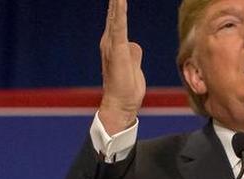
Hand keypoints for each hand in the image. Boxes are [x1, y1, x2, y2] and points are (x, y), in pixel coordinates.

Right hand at [99, 0, 145, 134]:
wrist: (120, 105)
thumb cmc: (126, 89)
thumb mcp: (133, 66)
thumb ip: (133, 53)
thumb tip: (132, 45)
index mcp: (114, 44)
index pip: (117, 19)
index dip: (118, 4)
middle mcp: (109, 42)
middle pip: (114, 14)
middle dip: (115, 0)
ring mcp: (112, 45)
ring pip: (116, 17)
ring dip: (116, 2)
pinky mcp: (118, 50)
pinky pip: (119, 26)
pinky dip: (119, 12)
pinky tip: (120, 0)